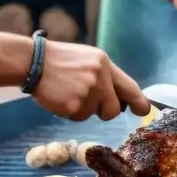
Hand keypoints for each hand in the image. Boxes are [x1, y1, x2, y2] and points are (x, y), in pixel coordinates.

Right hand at [33, 41, 150, 121]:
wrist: (32, 62)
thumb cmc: (59, 61)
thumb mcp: (87, 59)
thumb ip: (104, 76)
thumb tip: (120, 98)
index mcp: (104, 64)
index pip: (129, 87)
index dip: (139, 102)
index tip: (144, 111)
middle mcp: (100, 77)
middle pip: (114, 109)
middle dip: (105, 111)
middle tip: (89, 102)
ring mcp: (87, 92)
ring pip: (94, 114)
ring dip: (83, 109)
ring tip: (68, 93)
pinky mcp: (74, 105)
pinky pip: (78, 117)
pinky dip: (69, 112)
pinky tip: (60, 97)